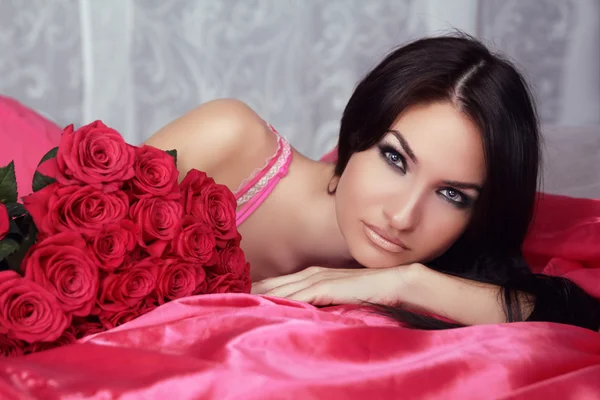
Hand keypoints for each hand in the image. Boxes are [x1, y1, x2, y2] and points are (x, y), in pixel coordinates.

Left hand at [251, 265, 413, 306]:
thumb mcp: (339, 294)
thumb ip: (322, 298)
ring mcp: (319, 279)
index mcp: (313, 274)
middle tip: (226, 296)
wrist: (394, 281)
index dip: (258, 288)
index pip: (279, 282)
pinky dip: (282, 299)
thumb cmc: (369, 290)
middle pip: (274, 284)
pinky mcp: (327, 287)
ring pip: (282, 289)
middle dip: (251, 290)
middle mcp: (311, 274)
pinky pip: (300, 295)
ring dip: (260, 294)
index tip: (238, 294)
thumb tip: (305, 310)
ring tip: (237, 300)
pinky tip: (267, 304)